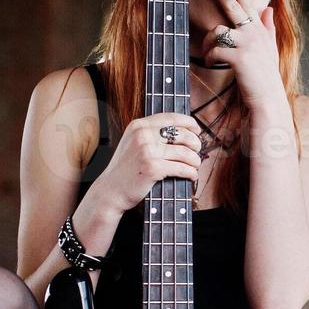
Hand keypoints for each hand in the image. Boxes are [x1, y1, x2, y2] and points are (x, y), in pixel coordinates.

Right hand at [85, 111, 203, 213]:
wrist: (111, 191)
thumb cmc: (126, 169)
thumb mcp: (134, 143)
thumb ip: (152, 133)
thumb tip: (184, 130)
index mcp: (139, 125)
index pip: (172, 117)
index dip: (190, 123)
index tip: (197, 131)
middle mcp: (142, 135)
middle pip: (183, 134)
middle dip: (195, 144)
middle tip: (196, 153)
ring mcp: (147, 151)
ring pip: (185, 152)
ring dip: (195, 161)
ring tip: (194, 166)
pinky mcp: (152, 167)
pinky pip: (182, 168)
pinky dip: (191, 173)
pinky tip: (191, 176)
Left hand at [200, 0, 283, 110]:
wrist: (268, 99)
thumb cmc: (265, 77)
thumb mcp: (270, 50)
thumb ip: (268, 28)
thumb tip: (269, 9)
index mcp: (260, 31)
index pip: (249, 4)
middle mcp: (255, 33)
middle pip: (234, 5)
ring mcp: (248, 44)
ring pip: (218, 30)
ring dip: (209, 42)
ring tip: (211, 52)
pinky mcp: (240, 57)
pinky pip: (216, 50)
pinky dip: (210, 56)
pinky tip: (213, 62)